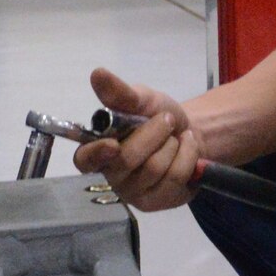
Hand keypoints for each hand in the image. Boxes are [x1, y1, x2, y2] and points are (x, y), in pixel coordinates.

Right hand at [73, 68, 200, 210]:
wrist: (190, 134)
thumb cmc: (157, 117)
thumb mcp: (142, 99)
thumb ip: (120, 93)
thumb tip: (97, 74)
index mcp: (99, 149)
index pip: (85, 160)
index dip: (96, 154)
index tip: (112, 145)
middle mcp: (112, 175)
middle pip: (128, 160)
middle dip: (154, 133)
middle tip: (166, 120)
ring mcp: (135, 193)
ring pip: (155, 169)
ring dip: (173, 144)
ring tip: (175, 138)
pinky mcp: (158, 201)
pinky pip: (176, 177)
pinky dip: (187, 154)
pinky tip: (186, 149)